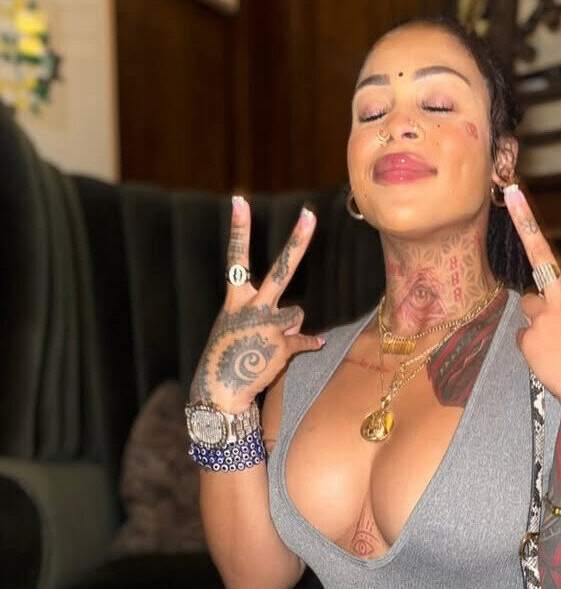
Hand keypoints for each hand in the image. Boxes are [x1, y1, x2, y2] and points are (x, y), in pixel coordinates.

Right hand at [189, 196, 324, 410]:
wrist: (221, 389)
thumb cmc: (229, 354)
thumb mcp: (238, 327)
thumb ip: (267, 314)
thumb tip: (298, 316)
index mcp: (236, 298)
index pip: (236, 258)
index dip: (239, 228)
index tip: (240, 199)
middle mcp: (253, 307)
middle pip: (280, 270)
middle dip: (296, 242)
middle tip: (310, 215)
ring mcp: (269, 325)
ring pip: (297, 313)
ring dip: (289, 326)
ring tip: (268, 342)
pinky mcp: (283, 345)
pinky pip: (304, 339)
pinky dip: (308, 344)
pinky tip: (311, 346)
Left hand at [504, 176, 560, 409]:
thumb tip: (555, 312)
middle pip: (540, 253)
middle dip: (525, 217)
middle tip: (511, 190)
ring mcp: (545, 314)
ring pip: (529, 308)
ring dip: (537, 322)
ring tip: (555, 347)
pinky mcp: (528, 335)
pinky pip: (525, 337)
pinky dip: (533, 349)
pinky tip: (548, 361)